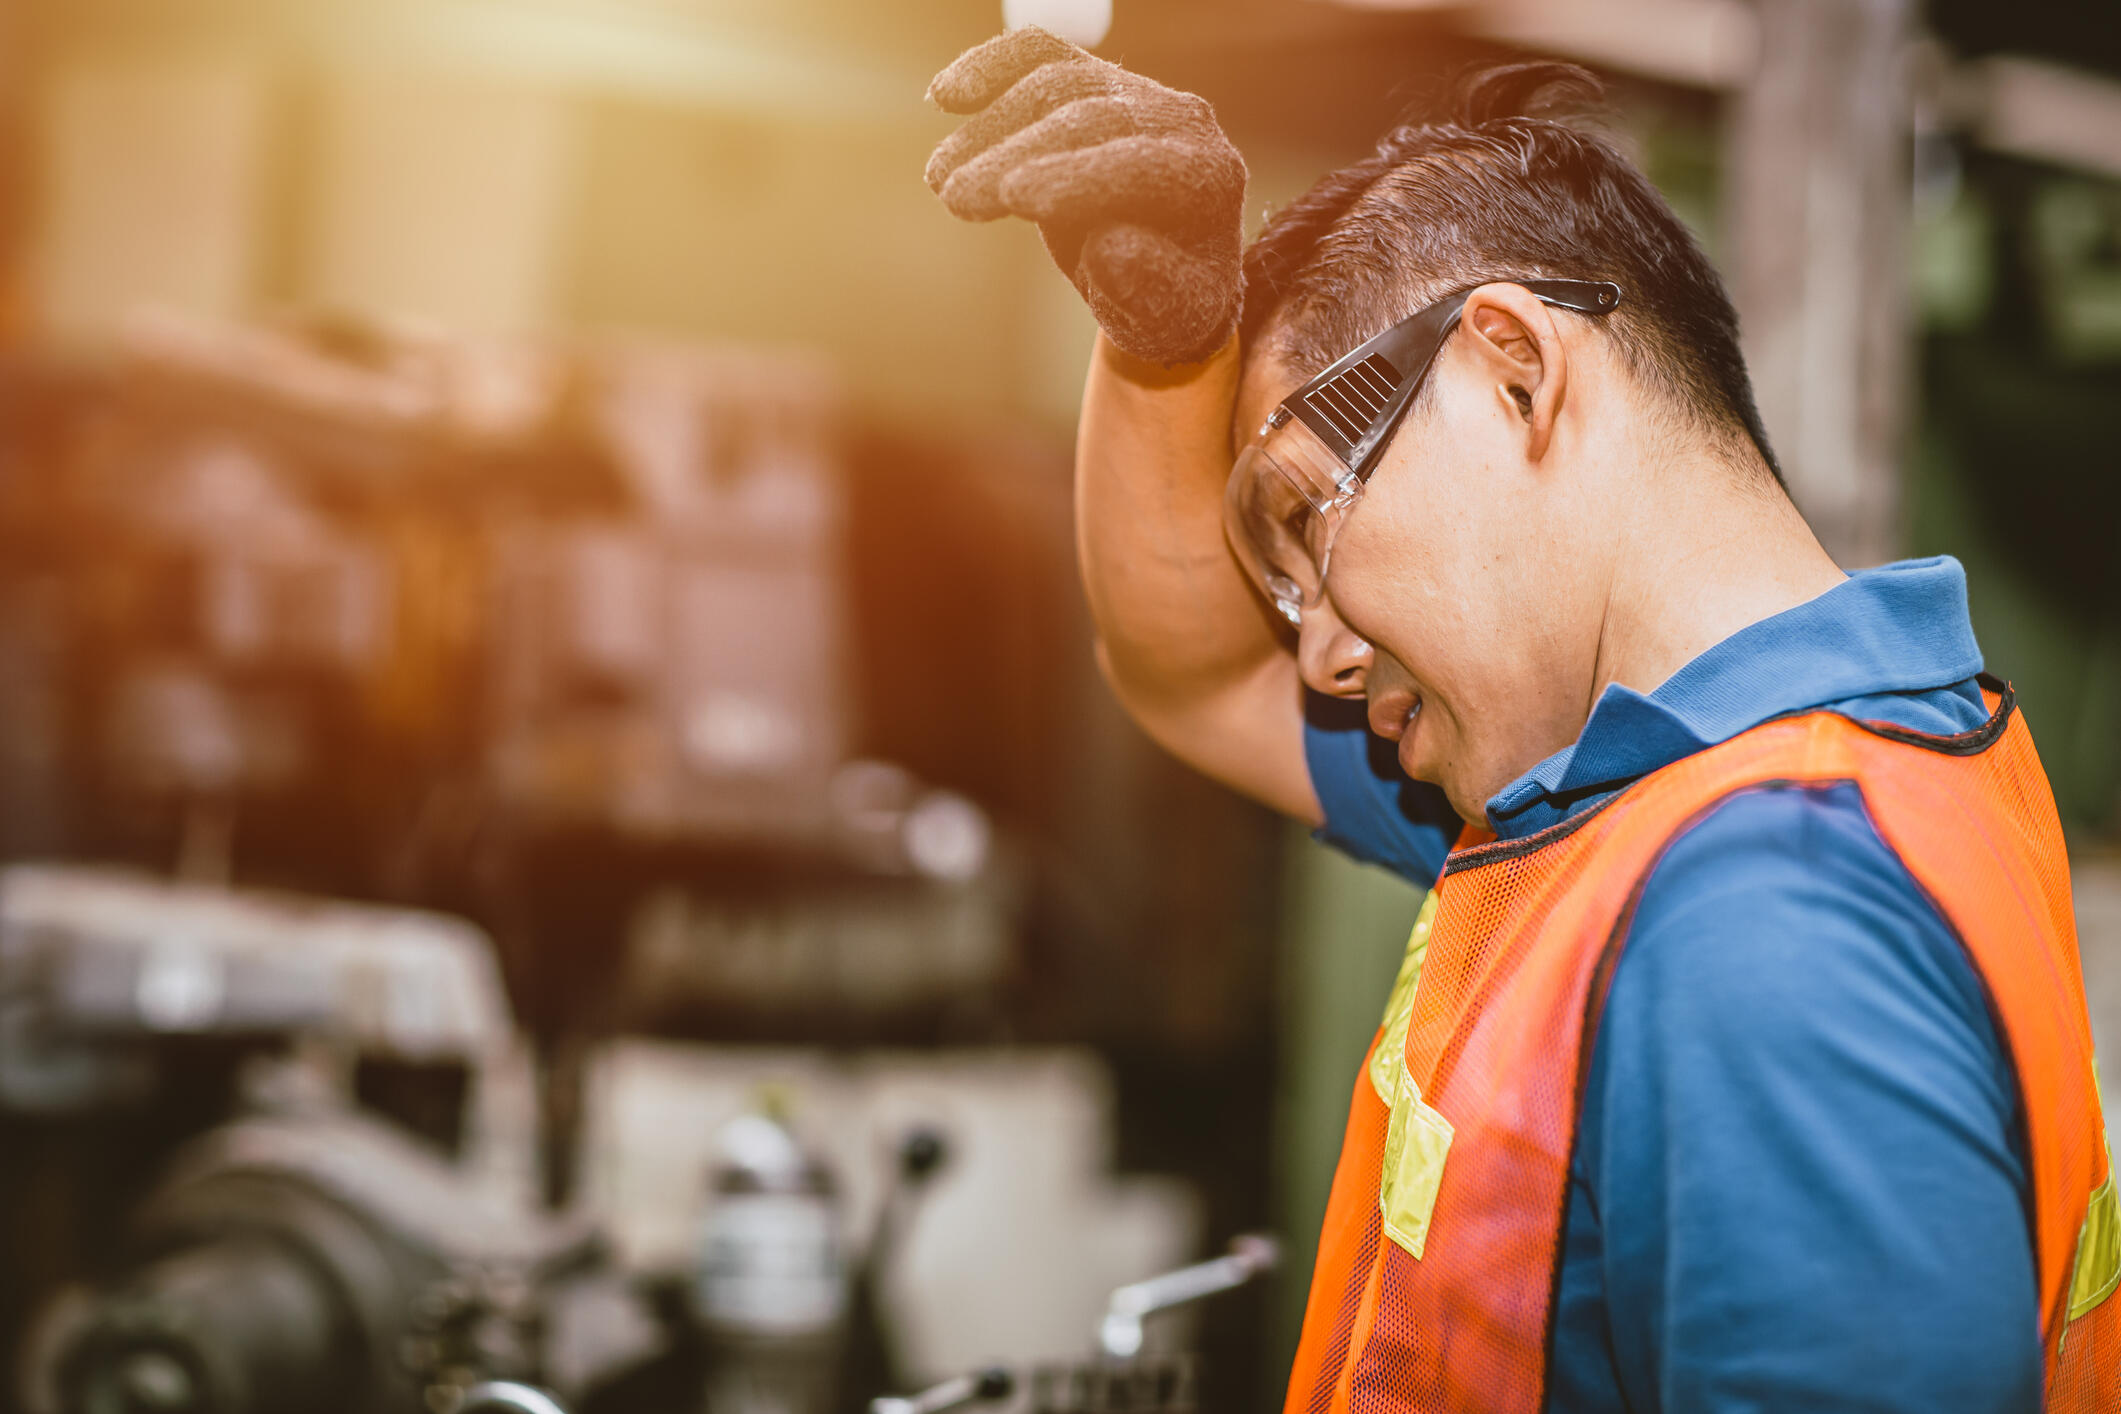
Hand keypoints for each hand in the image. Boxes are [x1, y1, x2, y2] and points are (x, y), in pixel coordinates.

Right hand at [925, 28, 1246, 367]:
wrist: (1163, 270)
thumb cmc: (1164, 300)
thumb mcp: (1165, 316)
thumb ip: (1147, 287)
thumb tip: (1111, 248)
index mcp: (1209, 176)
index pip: (1142, 165)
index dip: (1077, 177)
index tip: (1013, 197)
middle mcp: (1181, 120)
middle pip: (1090, 120)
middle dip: (1016, 156)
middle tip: (956, 198)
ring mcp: (1136, 91)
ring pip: (1055, 86)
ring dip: (989, 130)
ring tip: (940, 180)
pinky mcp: (1093, 80)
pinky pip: (1039, 56)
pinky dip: (991, 67)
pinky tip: (945, 95)